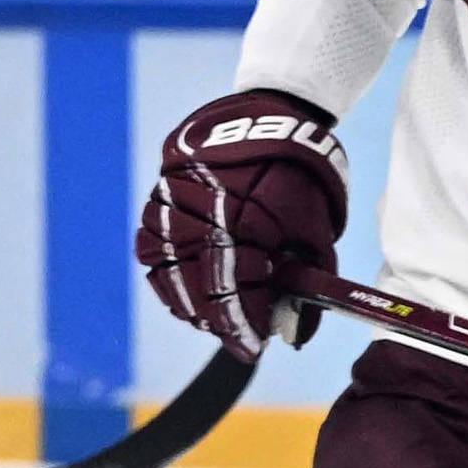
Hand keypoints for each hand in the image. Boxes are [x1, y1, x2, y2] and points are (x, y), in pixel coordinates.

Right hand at [137, 90, 348, 351]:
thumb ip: (306, 284)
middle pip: (198, 290)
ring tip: (212, 319)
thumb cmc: (304, 180)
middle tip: (237, 337)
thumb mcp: (317, 232)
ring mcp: (174, 207)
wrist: (269, 118)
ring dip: (188, 304)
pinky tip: (185, 291)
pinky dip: (165, 276)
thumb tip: (295, 336)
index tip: (254, 349)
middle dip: (218, 322)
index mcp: (247, 225)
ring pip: (167, 274)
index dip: (244, 329)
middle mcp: (203, 217)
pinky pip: (150, 249)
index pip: (237, 295)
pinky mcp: (157, 198)